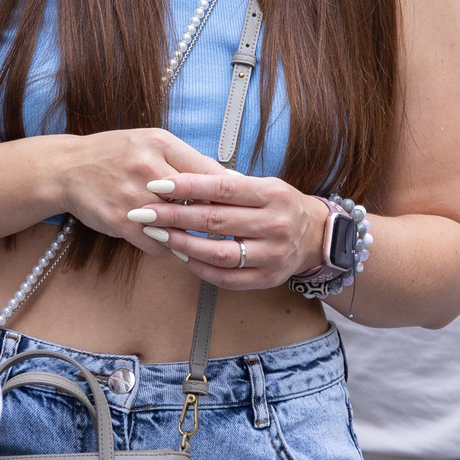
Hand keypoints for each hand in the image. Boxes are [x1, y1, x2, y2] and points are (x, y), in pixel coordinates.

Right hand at [51, 128, 225, 256]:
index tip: (238, 205)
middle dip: (211, 216)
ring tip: (189, 232)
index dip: (227, 194)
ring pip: (180, 227)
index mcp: (160, 143)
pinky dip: (164, 245)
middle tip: (219, 225)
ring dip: (187, 234)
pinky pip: (157, 244)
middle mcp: (148, 168)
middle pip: (198, 201)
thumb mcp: (151, 143)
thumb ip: (188, 159)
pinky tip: (161, 236)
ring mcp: (133, 196)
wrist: (66, 168)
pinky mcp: (120, 221)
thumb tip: (230, 179)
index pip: (209, 173)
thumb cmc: (115, 154)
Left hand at [127, 169, 329, 289]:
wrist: (316, 236)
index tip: (156, 185)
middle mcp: (275, 224)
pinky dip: (200, 268)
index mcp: (272, 194)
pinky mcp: (267, 279)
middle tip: (143, 211)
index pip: (222, 187)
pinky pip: (226, 278)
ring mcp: (273, 254)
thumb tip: (181, 181)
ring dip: (182, 244)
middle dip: (173, 215)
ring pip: (218, 253)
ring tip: (157, 234)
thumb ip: (228, 185)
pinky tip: (182, 256)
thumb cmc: (279, 205)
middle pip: (215, 220)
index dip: (186, 186)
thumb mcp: (263, 186)